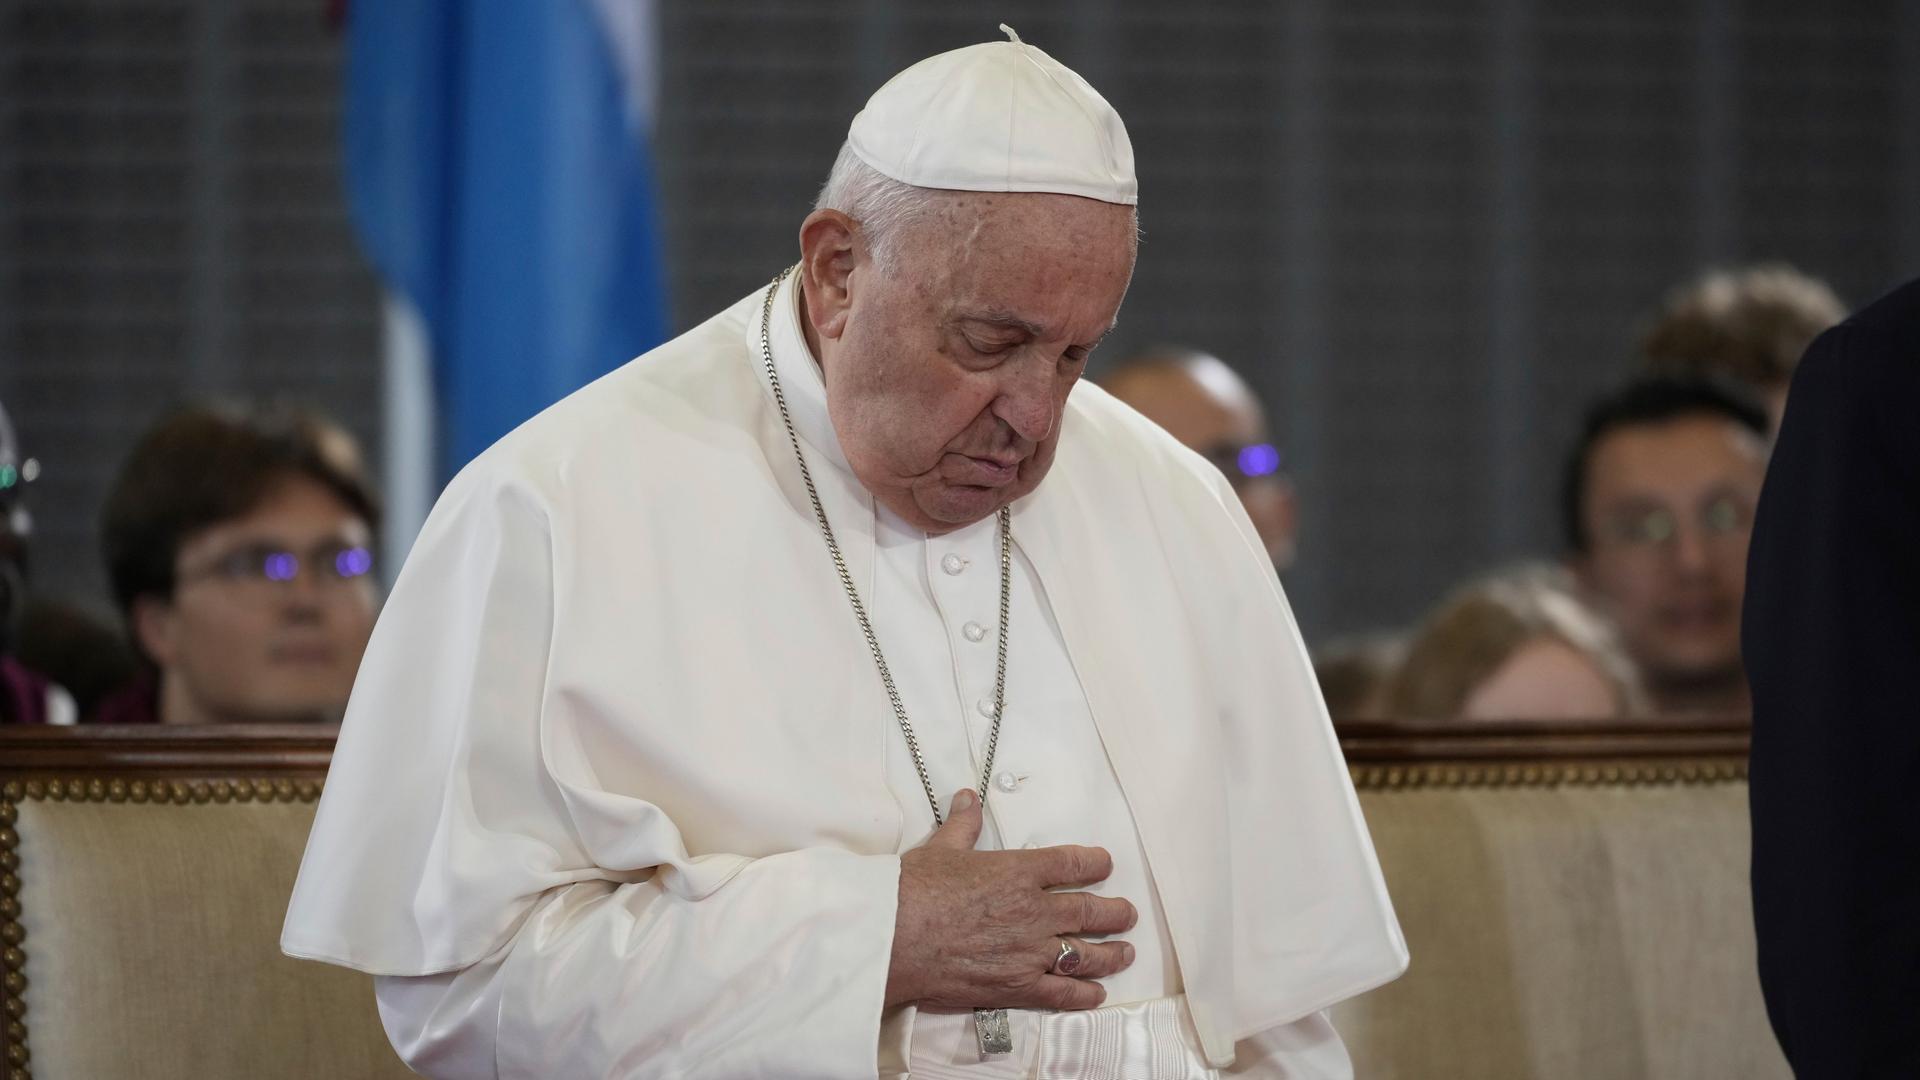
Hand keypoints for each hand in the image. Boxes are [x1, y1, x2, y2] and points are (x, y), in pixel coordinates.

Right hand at [885, 788, 1136, 1009]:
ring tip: (1124, 953)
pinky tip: (1096, 994)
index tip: (1105, 864)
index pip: (1071, 864)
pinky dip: (1083, 994)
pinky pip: (1063, 993)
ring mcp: (1030, 952)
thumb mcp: (940, 849)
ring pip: (1086, 954)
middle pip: (1090, 911)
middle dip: (1114, 912)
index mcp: (1018, 872)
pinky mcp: (1018, 986)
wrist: (893, 937)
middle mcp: (1034, 911)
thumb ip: (962, 826)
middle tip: (1126, 914)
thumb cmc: (913, 890)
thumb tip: (967, 798)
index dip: (1094, 863)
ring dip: (1110, 953)